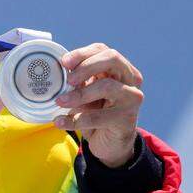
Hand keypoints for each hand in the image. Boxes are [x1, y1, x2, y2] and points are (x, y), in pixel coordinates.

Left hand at [53, 43, 143, 167]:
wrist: (109, 142)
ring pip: (107, 86)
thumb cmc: (96, 112)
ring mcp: (132, 98)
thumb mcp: (85, 93)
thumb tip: (60, 71)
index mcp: (119, 68)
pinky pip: (98, 117)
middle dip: (86, 66)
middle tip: (68, 80)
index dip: (82, 53)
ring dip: (79, 94)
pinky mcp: (126, 119)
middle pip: (112, 59)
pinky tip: (60, 122)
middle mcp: (130, 79)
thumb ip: (78, 81)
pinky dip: (75, 120)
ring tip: (60, 102)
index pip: (103, 50)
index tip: (64, 62)